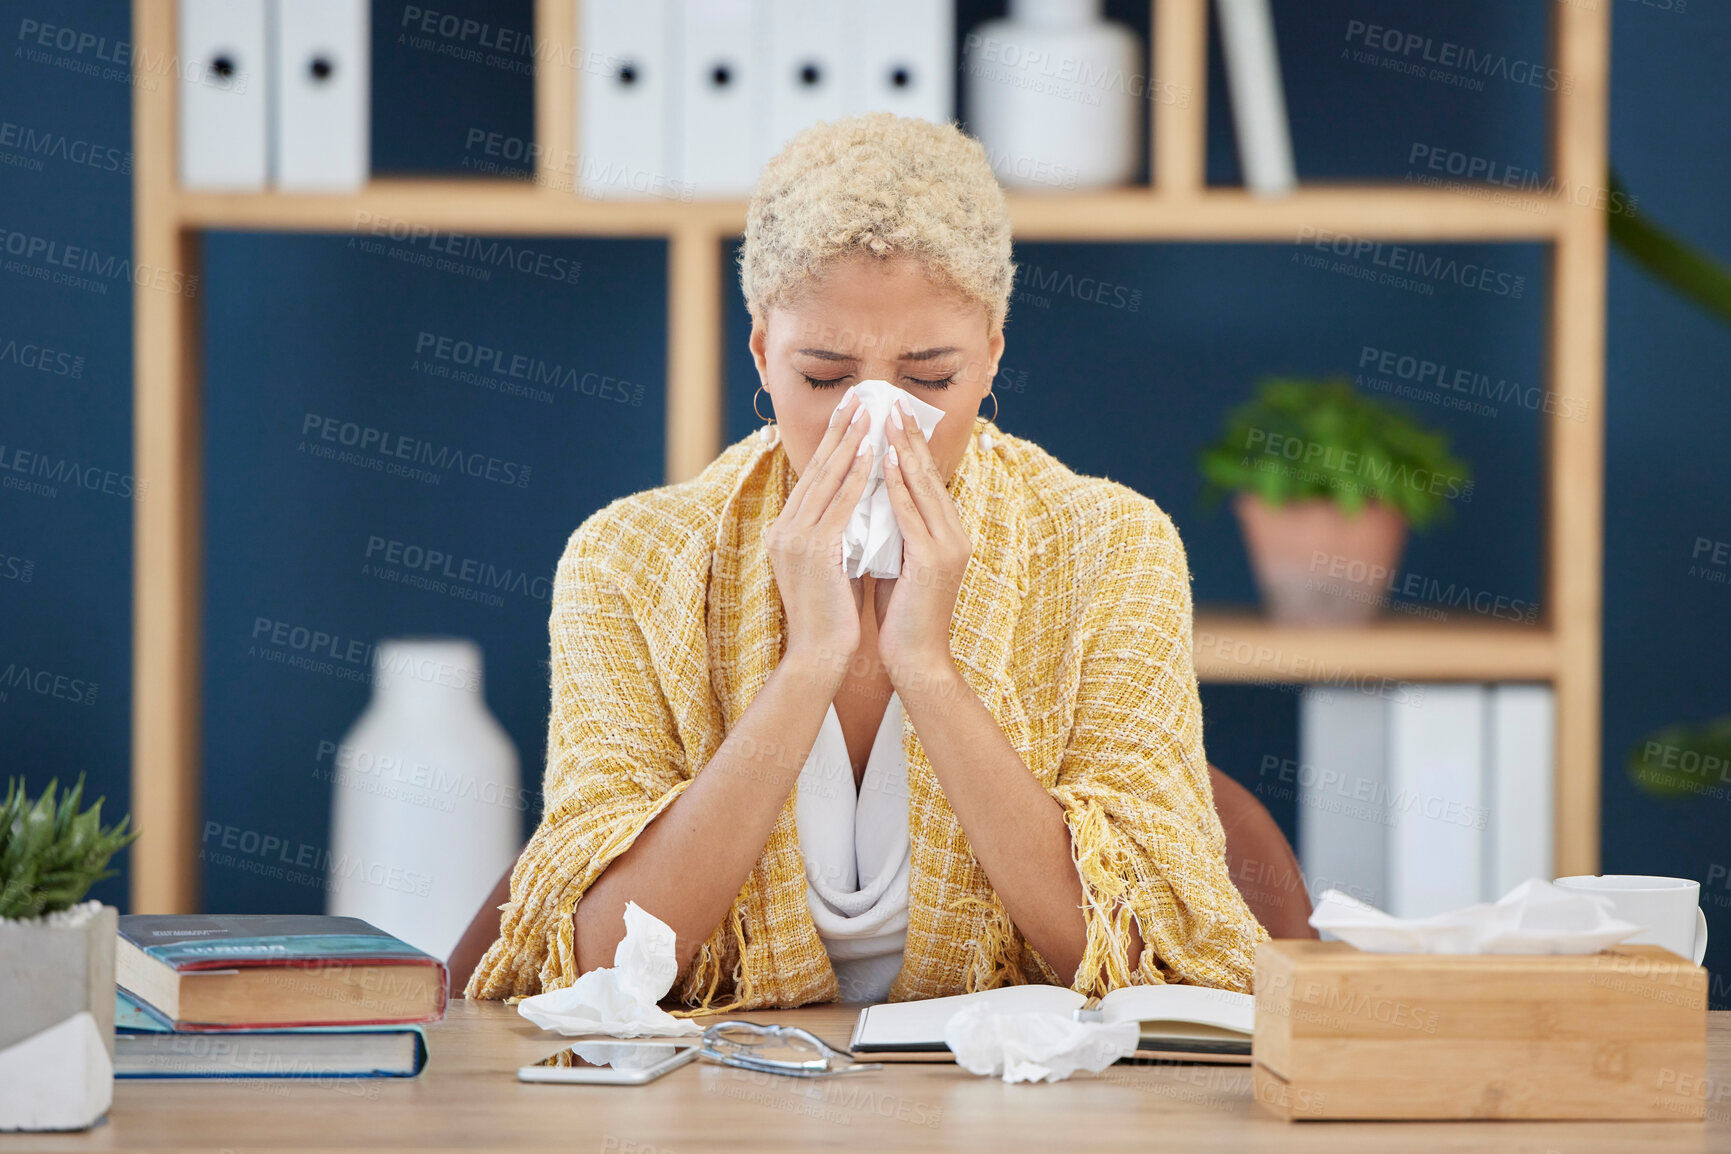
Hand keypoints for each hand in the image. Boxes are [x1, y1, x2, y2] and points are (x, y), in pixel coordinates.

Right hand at [768, 388, 873, 688]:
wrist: (819, 655)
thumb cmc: (832, 615)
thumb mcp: (831, 564)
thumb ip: (838, 533)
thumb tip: (862, 503)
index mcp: (785, 532)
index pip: (812, 479)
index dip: (831, 445)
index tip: (848, 416)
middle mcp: (784, 529)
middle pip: (815, 470)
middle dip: (838, 431)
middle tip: (856, 398)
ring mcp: (795, 538)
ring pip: (826, 479)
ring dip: (849, 442)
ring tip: (867, 413)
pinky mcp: (813, 550)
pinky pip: (839, 504)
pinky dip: (854, 476)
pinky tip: (869, 453)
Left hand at [876, 395, 970, 682]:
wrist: (917, 660)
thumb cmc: (901, 614)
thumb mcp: (897, 561)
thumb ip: (891, 530)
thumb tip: (868, 497)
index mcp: (947, 534)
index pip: (928, 479)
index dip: (911, 445)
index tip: (892, 415)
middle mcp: (954, 534)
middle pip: (930, 474)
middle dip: (909, 436)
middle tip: (891, 402)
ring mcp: (948, 546)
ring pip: (924, 488)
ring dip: (904, 450)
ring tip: (887, 419)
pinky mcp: (934, 561)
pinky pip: (912, 515)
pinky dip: (899, 486)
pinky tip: (886, 463)